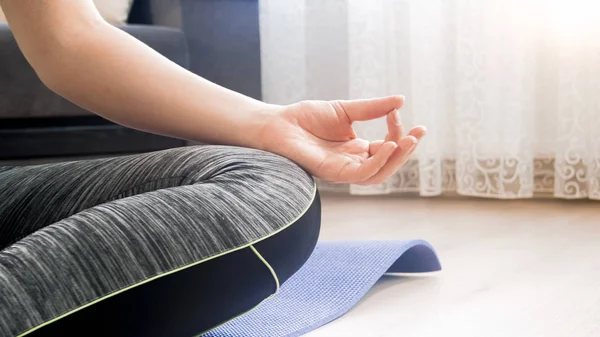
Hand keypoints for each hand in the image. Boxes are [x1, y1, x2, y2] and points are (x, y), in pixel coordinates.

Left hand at [259, 96, 425, 184]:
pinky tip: (388, 146)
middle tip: (419, 132)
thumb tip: (400, 100)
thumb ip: (372, 108)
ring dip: (397, 159)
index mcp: (357, 150)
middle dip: (407, 150)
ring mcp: (343, 169)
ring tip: (408, 140)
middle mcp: (352, 162)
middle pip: (388, 164)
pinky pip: (361, 175)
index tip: (398, 111)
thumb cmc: (306, 117)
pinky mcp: (333, 173)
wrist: (279, 123)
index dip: (398, 132)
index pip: (387, 147)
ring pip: (378, 174)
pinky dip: (378, 162)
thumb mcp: (346, 110)